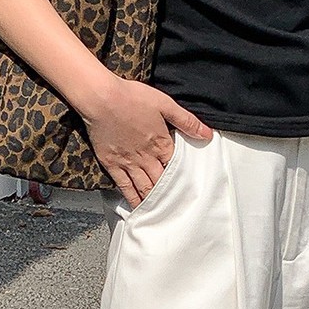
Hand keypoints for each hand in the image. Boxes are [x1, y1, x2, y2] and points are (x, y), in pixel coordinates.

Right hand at [80, 75, 214, 209]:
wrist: (101, 98)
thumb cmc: (131, 97)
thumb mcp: (165, 104)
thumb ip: (187, 121)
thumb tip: (208, 134)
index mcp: (161, 143)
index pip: (176, 167)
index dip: (183, 177)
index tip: (190, 188)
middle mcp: (146, 157)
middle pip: (162, 181)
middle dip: (171, 194)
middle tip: (178, 206)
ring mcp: (128, 162)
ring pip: (144, 187)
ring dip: (154, 200)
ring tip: (162, 211)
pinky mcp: (111, 164)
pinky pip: (124, 186)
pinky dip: (132, 199)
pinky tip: (138, 207)